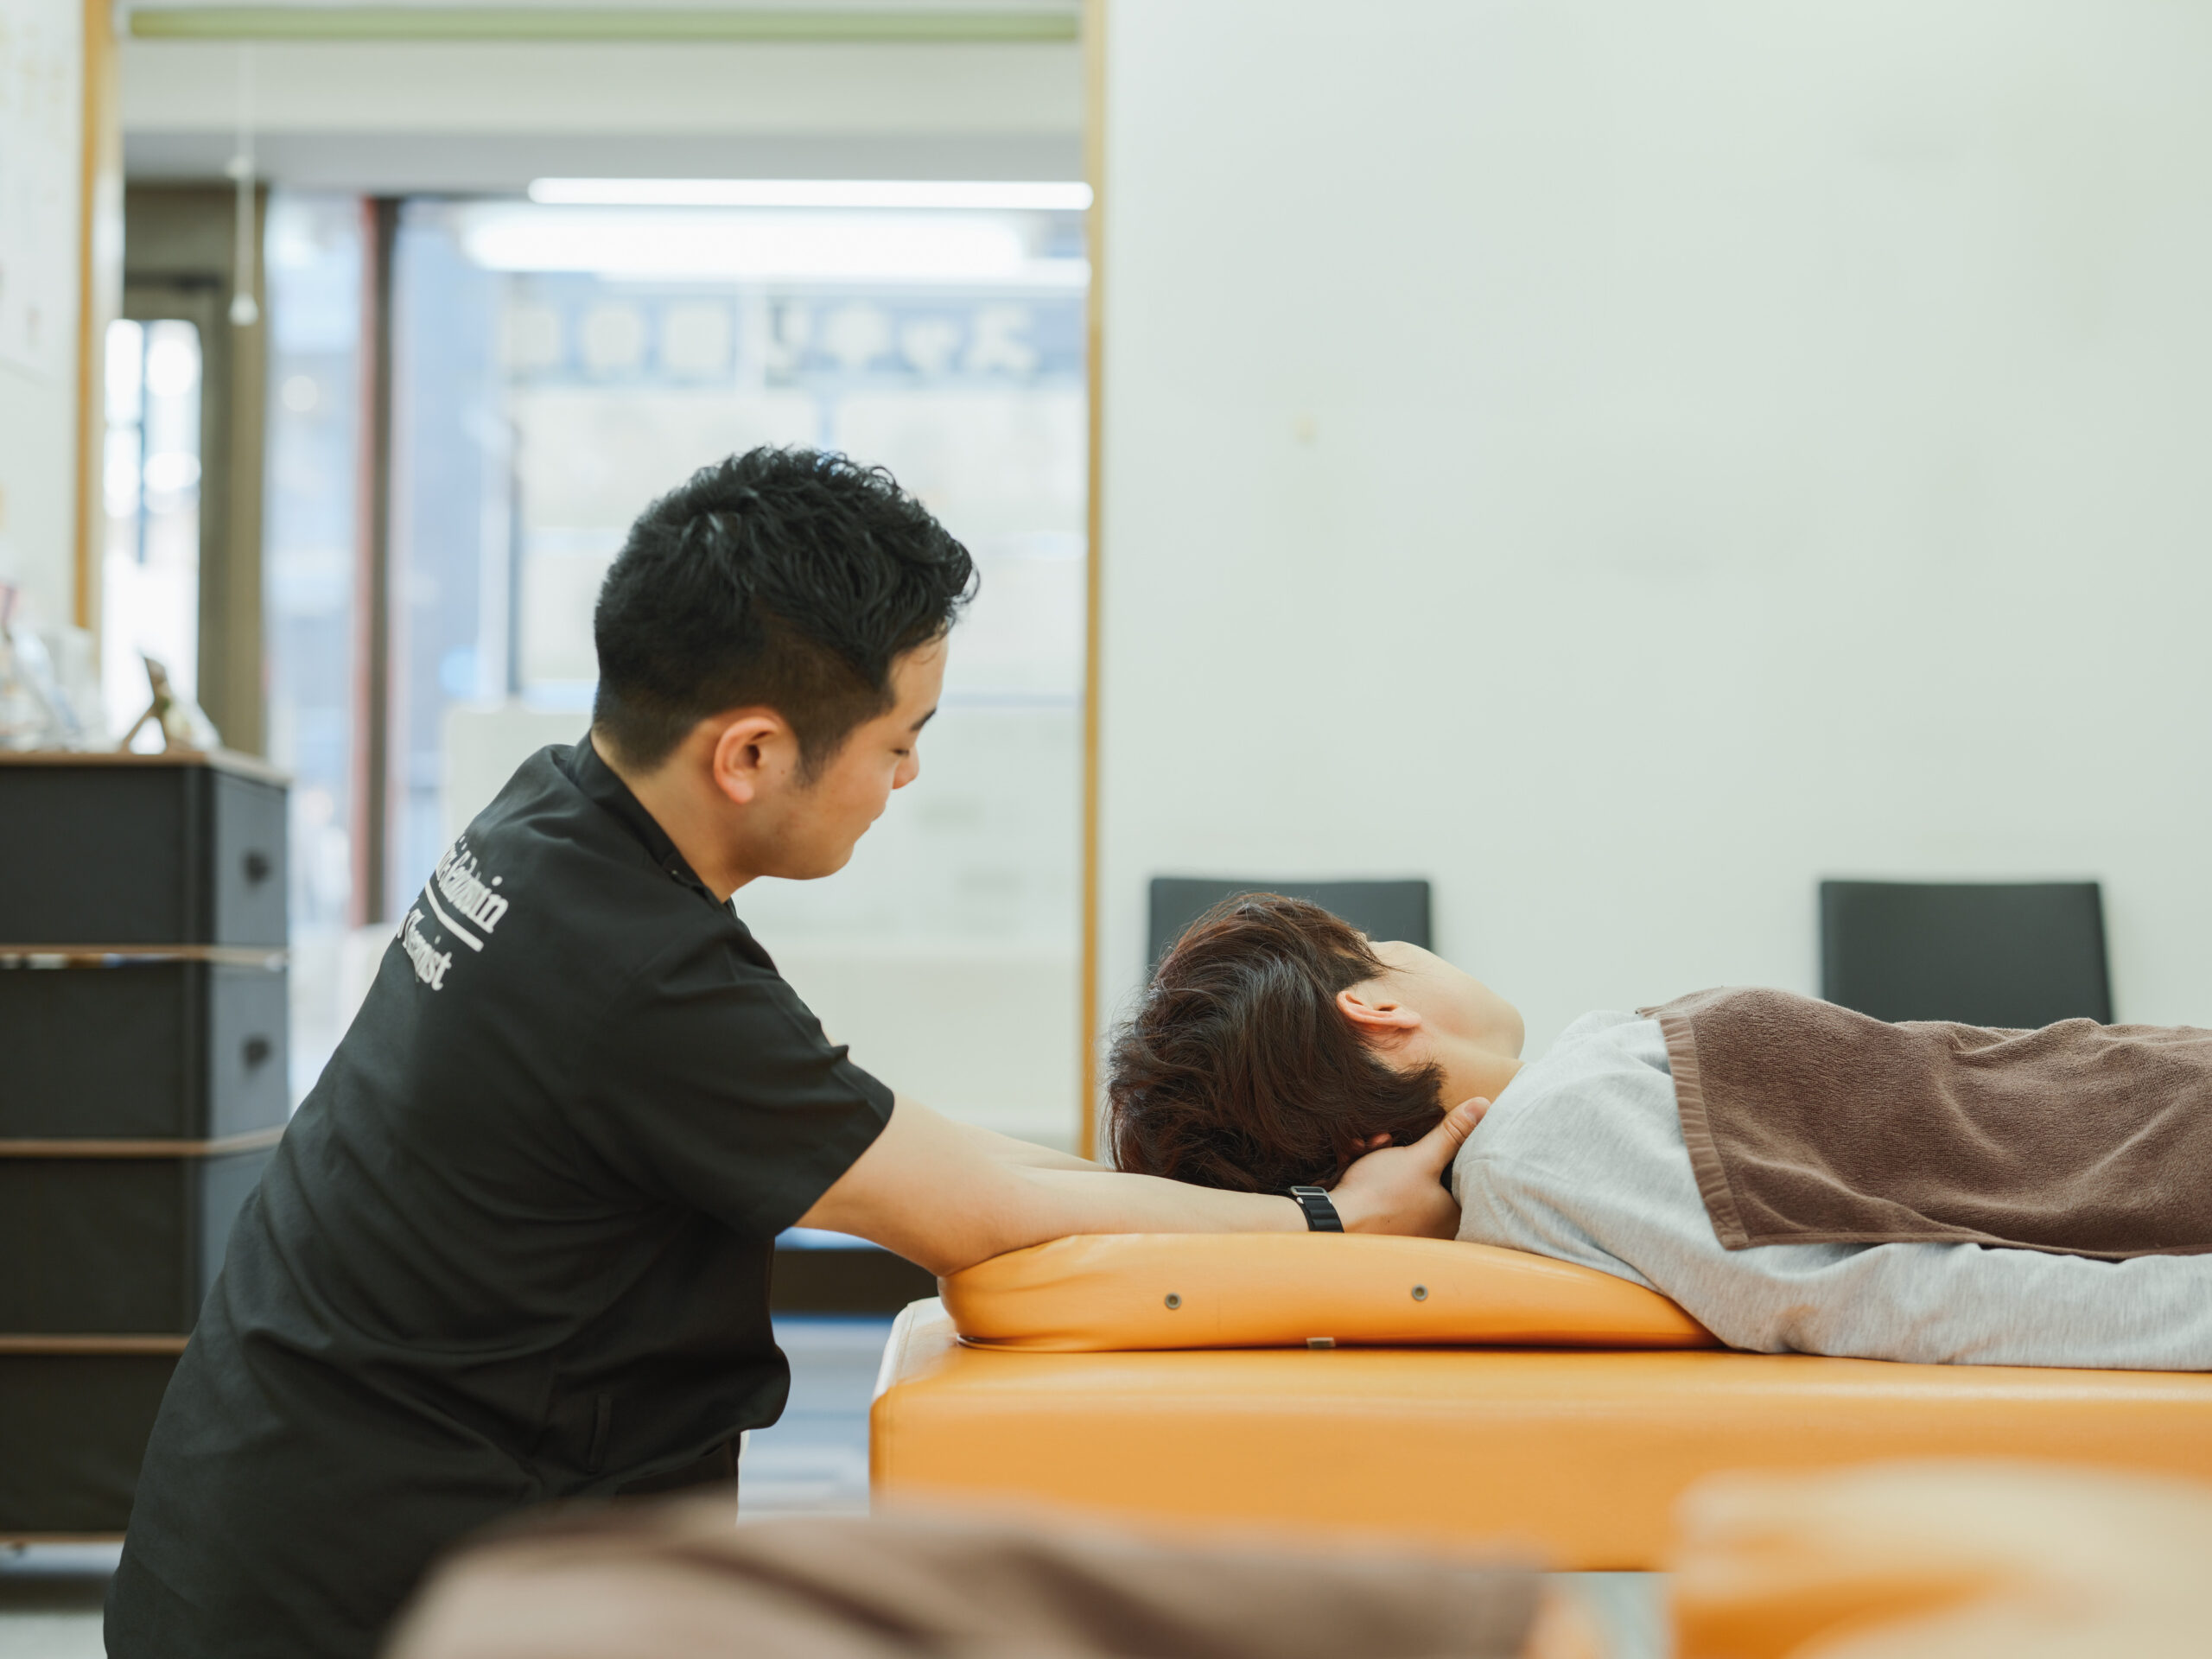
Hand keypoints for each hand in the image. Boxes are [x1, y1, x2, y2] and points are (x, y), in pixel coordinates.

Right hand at [1328, 1098, 1488, 1237]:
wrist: (1332, 1219)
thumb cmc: (1381, 1193)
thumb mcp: (1420, 1157)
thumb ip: (1452, 1133)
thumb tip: (1483, 1106)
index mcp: (1452, 1216)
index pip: (1461, 1174)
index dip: (1443, 1150)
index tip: (1426, 1140)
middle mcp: (1434, 1228)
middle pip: (1429, 1175)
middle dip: (1407, 1151)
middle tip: (1388, 1140)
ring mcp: (1408, 1228)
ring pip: (1404, 1179)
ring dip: (1386, 1156)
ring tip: (1371, 1146)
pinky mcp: (1383, 1224)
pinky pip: (1386, 1191)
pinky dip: (1373, 1172)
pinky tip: (1357, 1158)